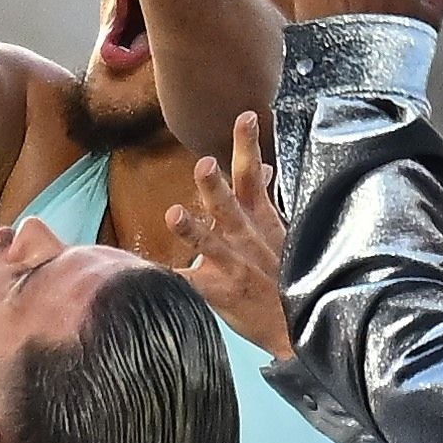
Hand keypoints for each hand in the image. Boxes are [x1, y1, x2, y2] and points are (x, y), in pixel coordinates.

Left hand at [169, 113, 293, 359]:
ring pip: (210, 244)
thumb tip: (261, 166)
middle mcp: (245, 238)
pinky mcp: (220, 292)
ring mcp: (233, 266)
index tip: (245, 117)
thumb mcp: (282, 232)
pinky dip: (165, 279)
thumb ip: (263, 199)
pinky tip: (144, 274)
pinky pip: (186, 284)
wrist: (298, 324)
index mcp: (260, 221)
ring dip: (192, 230)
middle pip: (229, 206)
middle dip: (216, 187)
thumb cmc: (286, 276)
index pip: (254, 177)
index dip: (248, 147)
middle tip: (205, 165)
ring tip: (174, 214)